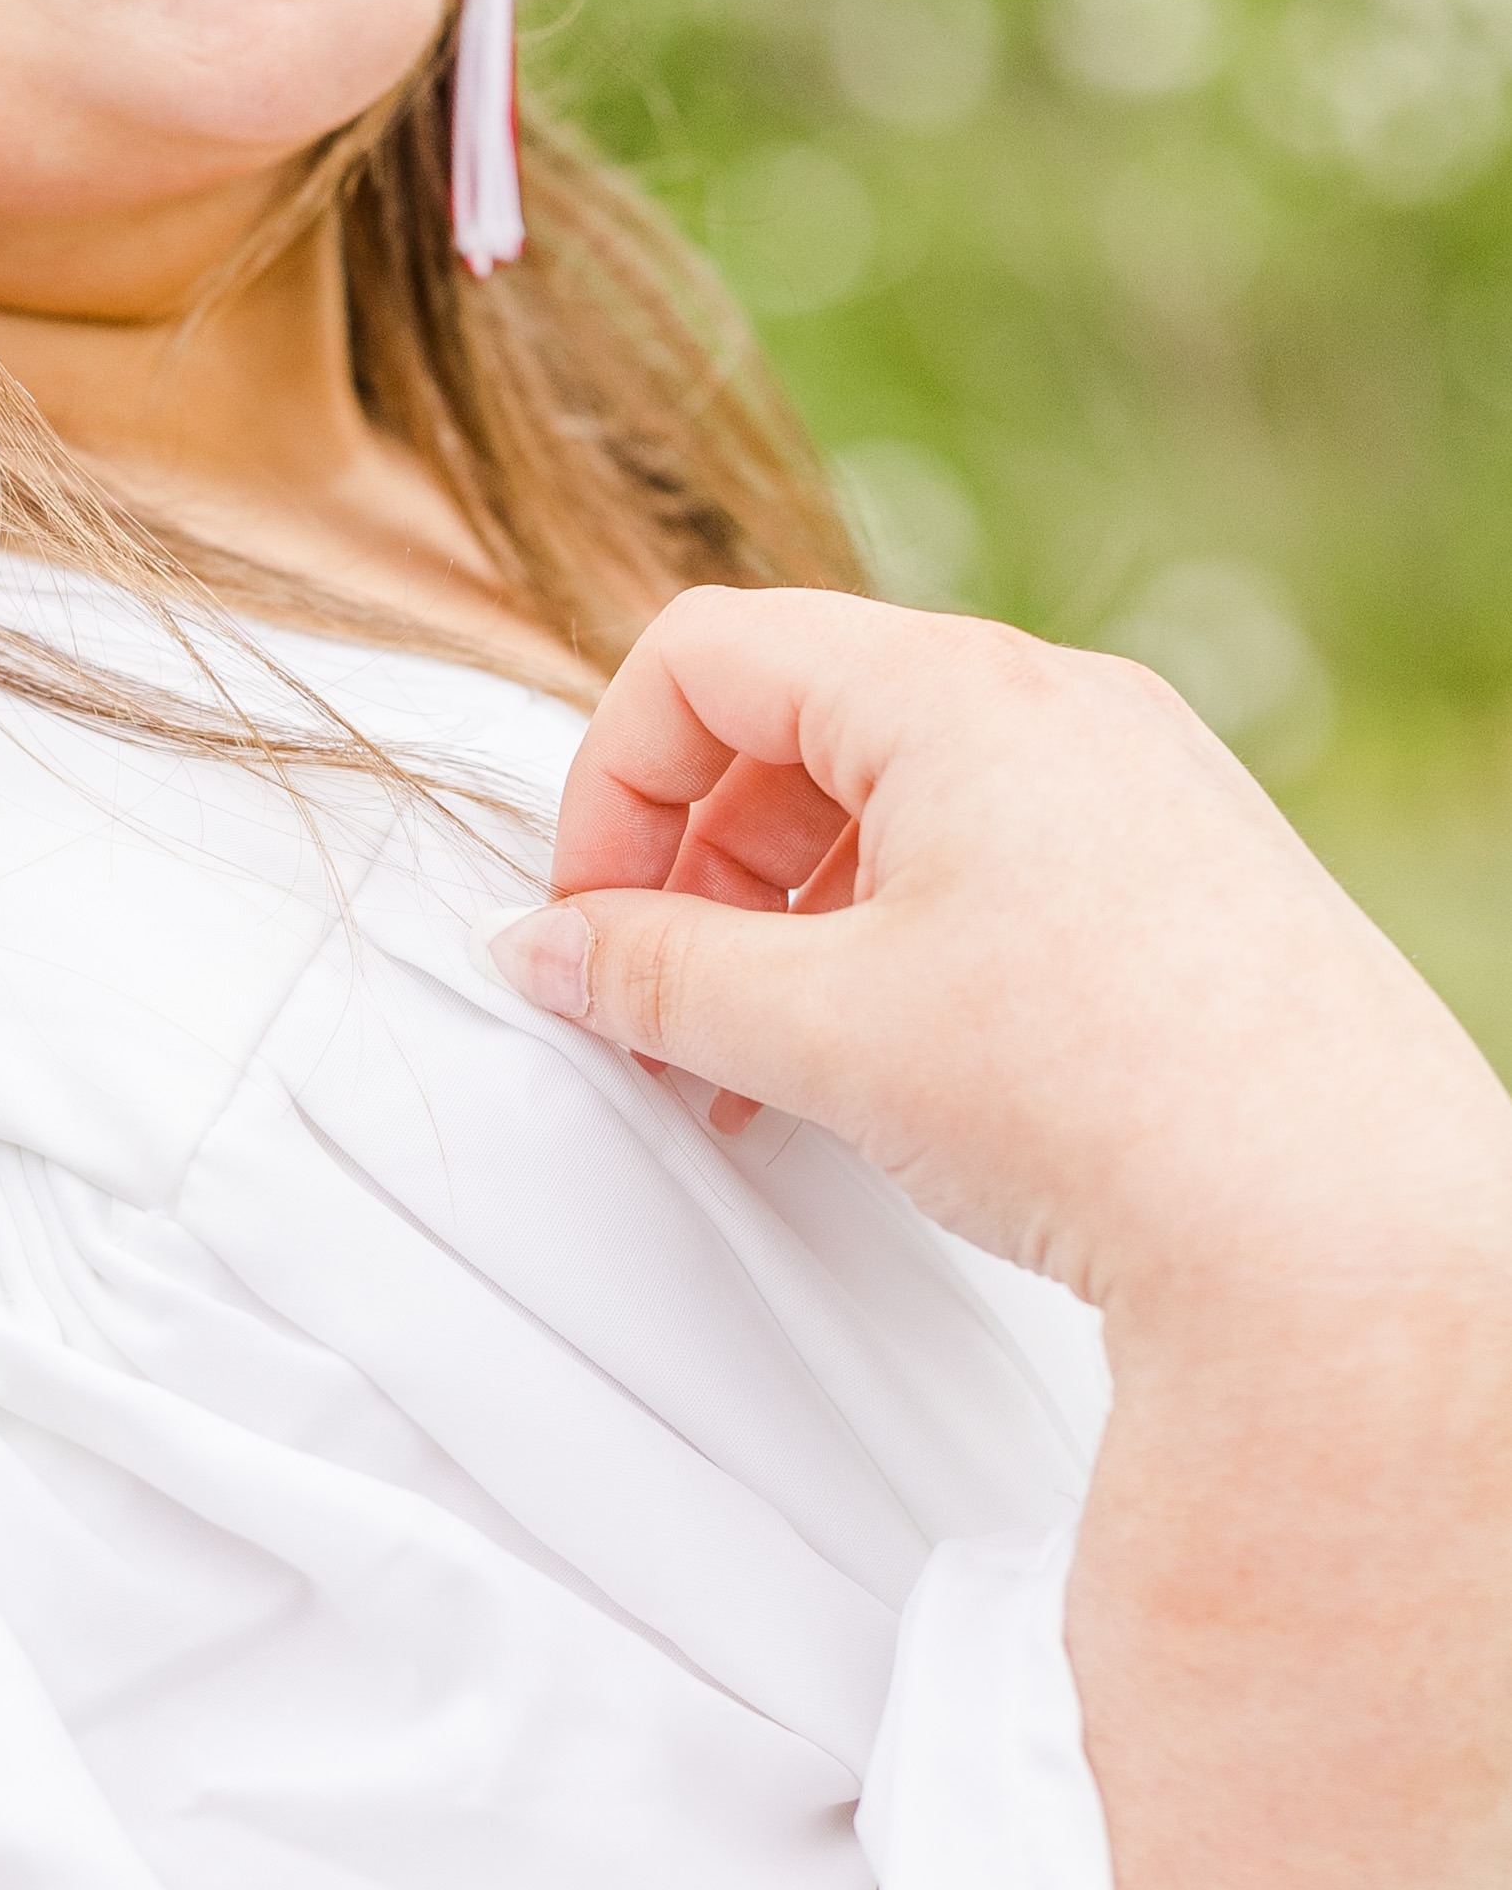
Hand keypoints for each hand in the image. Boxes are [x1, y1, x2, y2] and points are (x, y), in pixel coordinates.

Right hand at [492, 585, 1511, 1329]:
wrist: (1341, 1233)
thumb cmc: (1106, 1099)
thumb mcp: (823, 1030)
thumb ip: (652, 971)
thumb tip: (548, 946)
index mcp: (958, 689)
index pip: (705, 656)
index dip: (610, 785)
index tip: (588, 921)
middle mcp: (1062, 702)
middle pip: (798, 722)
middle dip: (695, 868)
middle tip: (658, 1010)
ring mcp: (1141, 782)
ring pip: (895, 797)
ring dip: (787, 916)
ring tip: (754, 1068)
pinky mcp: (1189, 872)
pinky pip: (994, 854)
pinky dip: (897, 935)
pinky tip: (882, 1068)